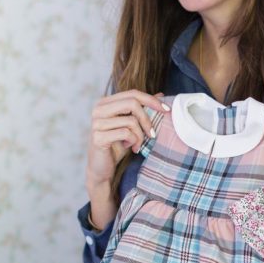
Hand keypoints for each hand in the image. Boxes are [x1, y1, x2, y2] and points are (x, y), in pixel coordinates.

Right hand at [85, 89, 168, 229]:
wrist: (102, 169)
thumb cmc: (117, 146)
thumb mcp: (131, 126)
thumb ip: (142, 110)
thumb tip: (161, 95)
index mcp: (105, 103)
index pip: (132, 93)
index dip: (151, 100)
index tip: (166, 110)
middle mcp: (98, 109)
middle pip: (132, 103)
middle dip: (147, 119)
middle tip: (152, 134)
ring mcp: (96, 123)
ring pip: (130, 120)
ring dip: (140, 135)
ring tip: (138, 145)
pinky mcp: (98, 137)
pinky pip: (125, 133)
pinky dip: (133, 141)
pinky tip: (130, 147)